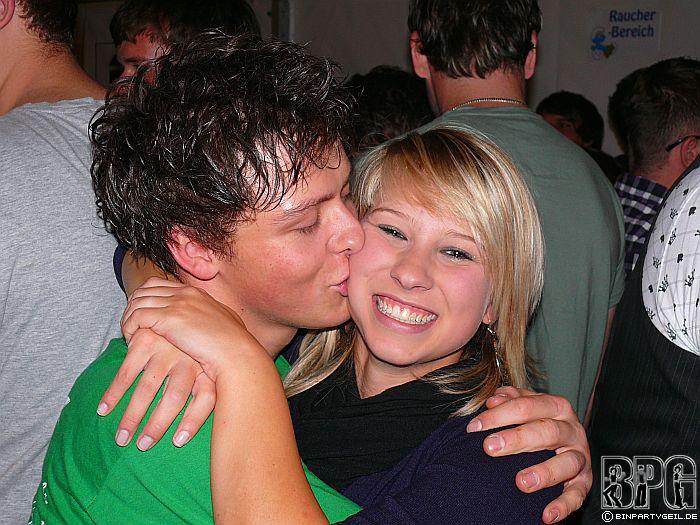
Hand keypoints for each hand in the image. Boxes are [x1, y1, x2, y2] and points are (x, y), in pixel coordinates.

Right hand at [97, 328, 215, 450]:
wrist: (182, 304)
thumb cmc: (199, 343)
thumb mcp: (212, 360)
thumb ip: (214, 385)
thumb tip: (219, 421)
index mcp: (207, 365)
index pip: (205, 398)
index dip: (193, 421)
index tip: (178, 442)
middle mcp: (187, 359)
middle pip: (174, 398)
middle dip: (157, 425)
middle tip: (143, 447)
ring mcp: (165, 349)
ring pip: (147, 389)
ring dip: (132, 416)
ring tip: (121, 439)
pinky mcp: (145, 340)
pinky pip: (127, 372)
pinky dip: (114, 393)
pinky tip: (104, 410)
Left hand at [121, 278, 264, 380]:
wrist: (236, 353)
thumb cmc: (232, 346)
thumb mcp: (222, 324)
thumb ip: (210, 319)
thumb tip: (208, 326)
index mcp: (195, 293)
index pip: (158, 284)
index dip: (145, 298)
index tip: (141, 316)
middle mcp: (184, 294)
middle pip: (144, 290)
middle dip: (132, 306)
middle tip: (131, 326)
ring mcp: (176, 304)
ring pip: (137, 302)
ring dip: (128, 318)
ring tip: (130, 336)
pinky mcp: (168, 318)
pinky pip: (136, 317)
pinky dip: (130, 328)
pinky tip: (133, 342)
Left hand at [466, 387, 590, 523]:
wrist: (565, 444)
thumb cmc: (538, 423)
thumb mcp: (525, 406)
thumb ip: (509, 399)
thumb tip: (493, 401)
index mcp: (556, 407)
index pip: (527, 405)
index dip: (499, 415)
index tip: (475, 427)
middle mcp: (571, 430)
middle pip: (547, 431)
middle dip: (517, 439)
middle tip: (490, 447)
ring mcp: (579, 456)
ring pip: (567, 463)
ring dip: (544, 473)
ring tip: (521, 482)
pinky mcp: (584, 482)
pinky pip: (577, 495)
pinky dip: (563, 506)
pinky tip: (546, 515)